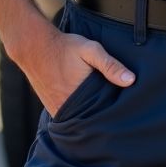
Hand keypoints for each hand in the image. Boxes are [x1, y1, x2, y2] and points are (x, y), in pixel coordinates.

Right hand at [21, 26, 135, 116]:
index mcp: (81, 98)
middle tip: (115, 110)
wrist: (35, 47)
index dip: (113, 112)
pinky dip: (78, 113)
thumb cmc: (65, 48)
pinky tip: (85, 106)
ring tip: (102, 109)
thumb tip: (130, 80)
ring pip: (80, 119)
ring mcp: (58, 111)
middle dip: (102, 116)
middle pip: (91, 119)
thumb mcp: (91, 50)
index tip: (123, 110)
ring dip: (89, 115)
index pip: (103, 114)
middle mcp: (68, 109)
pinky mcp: (52, 109)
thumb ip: (110, 65)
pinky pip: (69, 117)